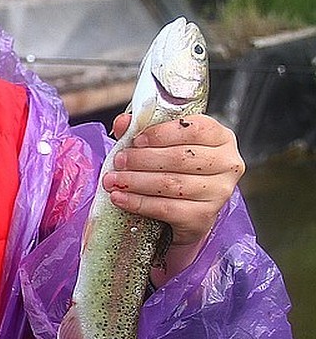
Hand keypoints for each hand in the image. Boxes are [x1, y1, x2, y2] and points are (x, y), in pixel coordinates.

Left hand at [103, 112, 244, 270]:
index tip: (136, 139)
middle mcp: (227, 163)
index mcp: (220, 137)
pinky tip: (120, 198)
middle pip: (180, 158)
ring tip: (112, 180)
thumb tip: (123, 122)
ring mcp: (219, 192)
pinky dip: (139, 203)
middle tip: (118, 161)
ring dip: (136, 181)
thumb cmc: (174, 169)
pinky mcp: (205, 216)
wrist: (185, 211)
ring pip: (172, 184)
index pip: (195, 129)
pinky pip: (167, 208)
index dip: (162, 133)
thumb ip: (142, 130)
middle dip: (142, 159)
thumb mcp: (160, 144)